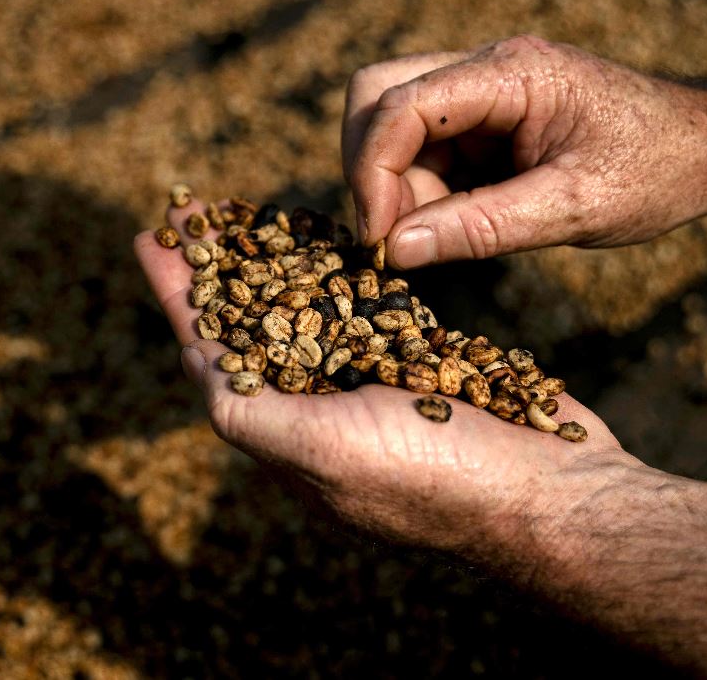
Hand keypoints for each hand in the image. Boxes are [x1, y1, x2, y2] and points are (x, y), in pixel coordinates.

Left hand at [132, 197, 634, 572]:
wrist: (555, 496)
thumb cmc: (443, 483)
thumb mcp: (328, 455)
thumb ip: (255, 416)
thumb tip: (198, 373)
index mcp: (291, 440)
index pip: (215, 356)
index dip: (179, 296)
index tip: (150, 238)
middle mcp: (324, 415)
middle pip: (254, 326)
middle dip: (219, 269)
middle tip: (192, 211)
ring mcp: (376, 390)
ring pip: (308, 312)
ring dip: (273, 263)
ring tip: (246, 214)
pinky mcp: (425, 367)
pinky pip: (367, 312)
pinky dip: (340, 273)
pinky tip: (325, 240)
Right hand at [343, 35, 706, 267]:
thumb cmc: (658, 171)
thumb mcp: (572, 208)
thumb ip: (480, 228)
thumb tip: (394, 251)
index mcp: (512, 73)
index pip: (401, 103)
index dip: (373, 172)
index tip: (380, 240)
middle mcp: (486, 68)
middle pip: (377, 94)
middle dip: (370, 167)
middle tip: (395, 236)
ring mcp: (483, 90)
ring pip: (392, 123)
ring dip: (397, 185)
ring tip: (441, 236)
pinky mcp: (484, 118)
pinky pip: (424, 145)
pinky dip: (420, 189)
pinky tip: (454, 224)